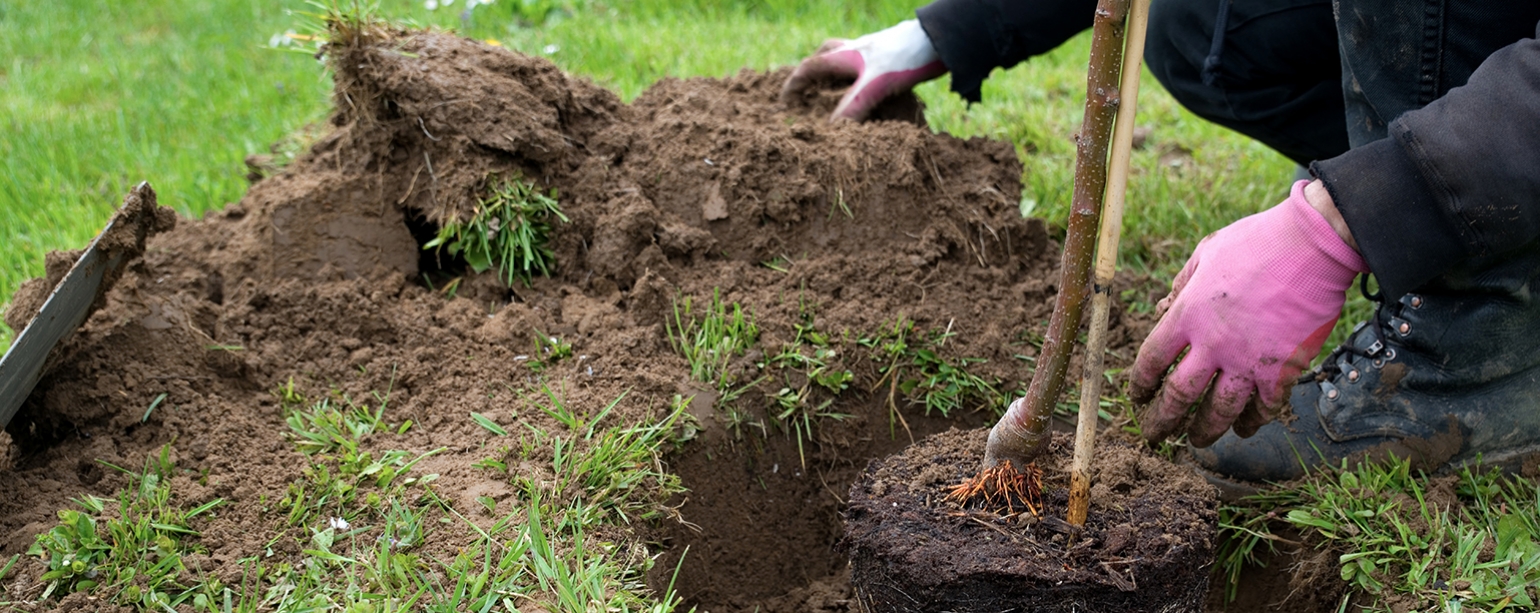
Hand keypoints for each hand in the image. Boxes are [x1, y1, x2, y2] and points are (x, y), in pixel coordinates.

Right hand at [779, 19, 946, 121]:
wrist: (942, 38)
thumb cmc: (906, 56)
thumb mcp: (875, 85)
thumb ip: (852, 107)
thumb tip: (831, 132)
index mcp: (846, 55)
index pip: (809, 68)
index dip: (793, 85)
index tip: (784, 102)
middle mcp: (858, 51)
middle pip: (826, 56)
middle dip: (814, 72)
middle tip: (808, 89)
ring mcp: (877, 52)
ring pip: (849, 61)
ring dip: (839, 76)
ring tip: (837, 95)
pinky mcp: (895, 58)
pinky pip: (871, 69)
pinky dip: (864, 81)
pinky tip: (874, 94)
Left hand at [1131, 180, 1367, 446]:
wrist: (1313, 245)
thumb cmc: (1258, 242)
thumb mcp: (1206, 253)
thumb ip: (1182, 285)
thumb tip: (1164, 308)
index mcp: (1187, 314)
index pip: (1151, 359)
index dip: (1140, 383)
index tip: (1138, 395)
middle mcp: (1212, 343)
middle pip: (1178, 395)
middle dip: (1163, 421)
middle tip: (1156, 435)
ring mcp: (1248, 360)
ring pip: (1218, 411)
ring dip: (1205, 432)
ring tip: (1197, 442)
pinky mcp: (1283, 369)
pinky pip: (1264, 407)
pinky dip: (1253, 422)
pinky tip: (1245, 429)